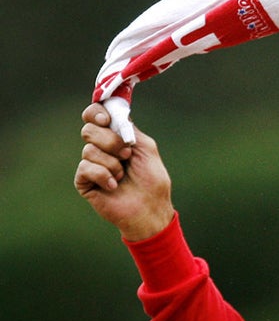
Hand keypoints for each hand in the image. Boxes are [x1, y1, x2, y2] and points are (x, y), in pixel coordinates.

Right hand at [75, 103, 174, 241]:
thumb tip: (113, 111)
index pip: (95, 116)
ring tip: (123, 176)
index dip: (97, 113)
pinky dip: (103, 175)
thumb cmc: (152, 181)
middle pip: (89, 130)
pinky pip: (85, 168)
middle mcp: (101, 149)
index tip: (107, 120)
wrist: (150, 209)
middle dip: (110, 141)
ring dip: (112, 163)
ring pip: (89, 150)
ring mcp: (91, 165)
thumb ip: (129, 129)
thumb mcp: (147, 149)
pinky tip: (114, 186)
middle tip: (126, 155)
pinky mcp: (84, 181)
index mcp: (115, 138)